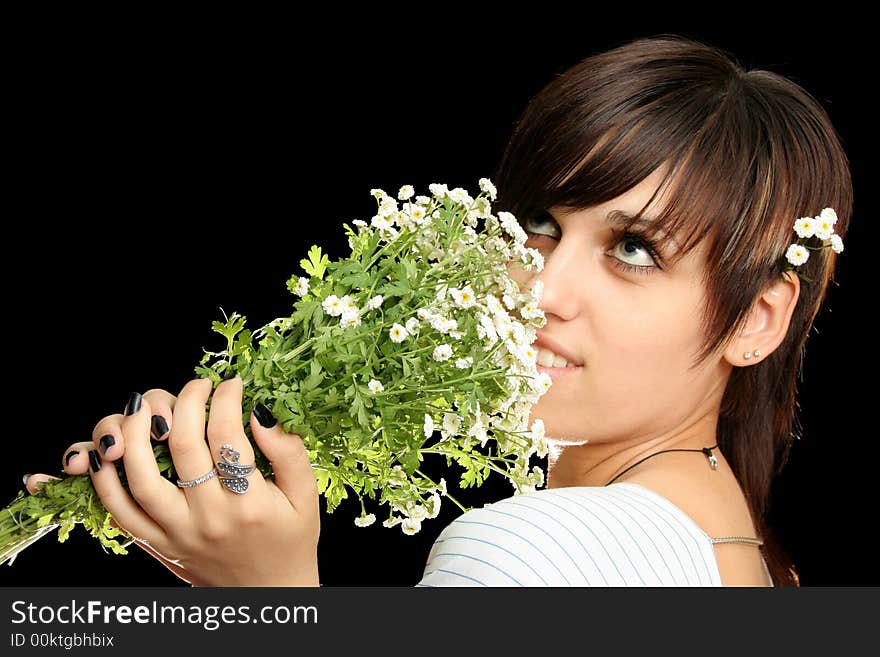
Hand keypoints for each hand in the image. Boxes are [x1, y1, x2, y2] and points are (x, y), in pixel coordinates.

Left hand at [25, 376, 320, 585]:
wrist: (269, 596)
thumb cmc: (291, 541)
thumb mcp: (306, 496)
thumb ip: (289, 451)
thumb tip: (259, 410)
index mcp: (249, 503)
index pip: (227, 434)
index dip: (225, 398)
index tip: (230, 383)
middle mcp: (209, 517)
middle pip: (183, 445)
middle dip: (186, 401)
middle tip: (196, 385)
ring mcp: (177, 533)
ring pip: (141, 477)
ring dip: (135, 433)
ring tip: (146, 406)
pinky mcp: (158, 545)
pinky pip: (120, 511)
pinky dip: (106, 480)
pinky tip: (110, 451)